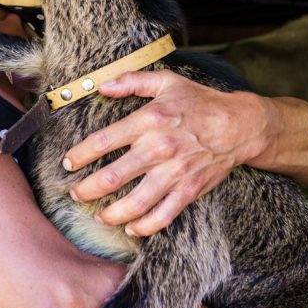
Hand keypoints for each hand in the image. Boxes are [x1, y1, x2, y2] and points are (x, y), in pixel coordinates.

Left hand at [62, 69, 269, 235]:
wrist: (239, 125)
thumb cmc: (200, 102)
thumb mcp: (167, 81)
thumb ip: (131, 81)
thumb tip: (102, 86)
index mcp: (148, 121)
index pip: (103, 141)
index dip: (80, 155)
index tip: (68, 163)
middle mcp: (158, 149)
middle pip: (112, 177)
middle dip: (87, 190)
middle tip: (76, 193)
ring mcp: (174, 173)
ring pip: (134, 204)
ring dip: (110, 214)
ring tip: (100, 216)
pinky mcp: (188, 191)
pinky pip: (162, 216)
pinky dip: (143, 227)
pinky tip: (131, 227)